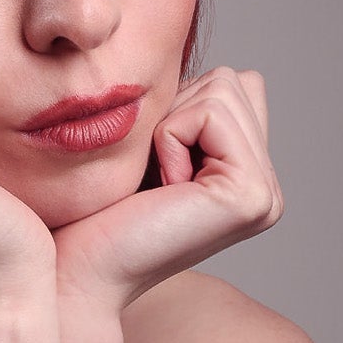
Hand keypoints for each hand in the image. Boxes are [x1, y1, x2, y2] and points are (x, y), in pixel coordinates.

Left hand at [51, 67, 284, 322]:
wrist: (75, 269)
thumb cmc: (96, 211)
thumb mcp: (151, 146)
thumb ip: (197, 111)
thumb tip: (236, 74)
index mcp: (249, 178)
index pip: (235, 85)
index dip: (178, 106)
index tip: (150, 165)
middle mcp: (267, 190)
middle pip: (232, 81)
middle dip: (175, 112)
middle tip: (151, 176)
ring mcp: (265, 196)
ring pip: (224, 89)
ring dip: (170, 126)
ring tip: (156, 183)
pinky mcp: (250, 196)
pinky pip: (210, 114)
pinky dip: (170, 138)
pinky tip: (161, 188)